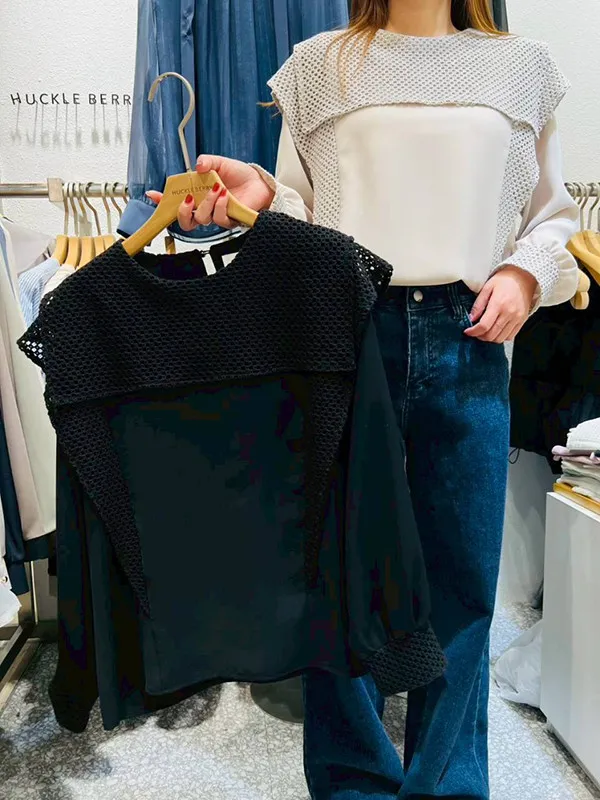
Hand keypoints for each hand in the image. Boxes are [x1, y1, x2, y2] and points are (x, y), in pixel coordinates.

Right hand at [146, 155, 274, 230]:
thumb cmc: (240, 175)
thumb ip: (207, 162)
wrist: (259, 183)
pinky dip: (219, 205)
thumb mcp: (219, 163)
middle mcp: (204, 208)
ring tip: (216, 188)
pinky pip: (219, 219)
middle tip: (187, 199)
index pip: (175, 202)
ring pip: (201, 219)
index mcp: (197, 194)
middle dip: (181, 212)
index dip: (162, 201)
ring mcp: (215, 216)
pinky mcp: (229, 221)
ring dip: (206, 203)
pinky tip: (224, 195)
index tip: (153, 195)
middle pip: (184, 221)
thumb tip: (197, 165)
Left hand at [464, 267, 537, 342]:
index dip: (473, 332)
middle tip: (475, 331)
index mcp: (499, 304)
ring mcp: (517, 318)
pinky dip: (501, 337)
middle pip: (491, 335)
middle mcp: (509, 313)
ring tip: (485, 331)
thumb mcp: (487, 287)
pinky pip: (510, 336)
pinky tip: (496, 330)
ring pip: (500, 339)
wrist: (524, 276)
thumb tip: (471, 318)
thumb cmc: (505, 280)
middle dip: (480, 336)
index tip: (468, 331)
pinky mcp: (522, 321)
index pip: (484, 326)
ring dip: (490, 338)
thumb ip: (478, 304)